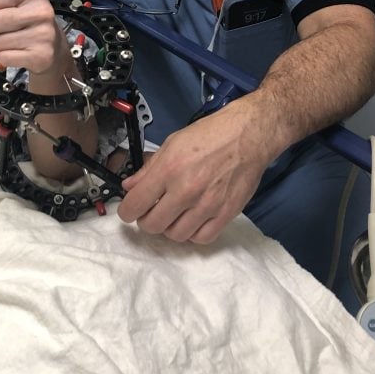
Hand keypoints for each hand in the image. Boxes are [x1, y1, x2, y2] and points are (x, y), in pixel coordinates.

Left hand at [0, 0, 65, 78]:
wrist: (54, 48)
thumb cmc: (31, 14)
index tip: (6, 9)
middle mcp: (41, 11)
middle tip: (9, 28)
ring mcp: (42, 35)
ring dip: (0, 44)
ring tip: (16, 39)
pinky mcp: (40, 56)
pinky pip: (3, 58)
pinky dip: (7, 58)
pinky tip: (21, 52)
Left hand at [118, 100, 270, 243]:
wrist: (247, 135)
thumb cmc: (209, 135)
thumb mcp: (172, 143)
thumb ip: (149, 168)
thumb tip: (130, 187)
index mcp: (169, 169)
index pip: (135, 204)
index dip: (126, 211)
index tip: (129, 211)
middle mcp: (186, 190)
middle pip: (153, 225)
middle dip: (146, 221)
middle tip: (151, 212)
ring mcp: (208, 204)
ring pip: (176, 235)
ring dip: (170, 228)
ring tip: (173, 215)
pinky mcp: (226, 213)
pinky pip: (202, 238)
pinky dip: (193, 233)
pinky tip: (192, 220)